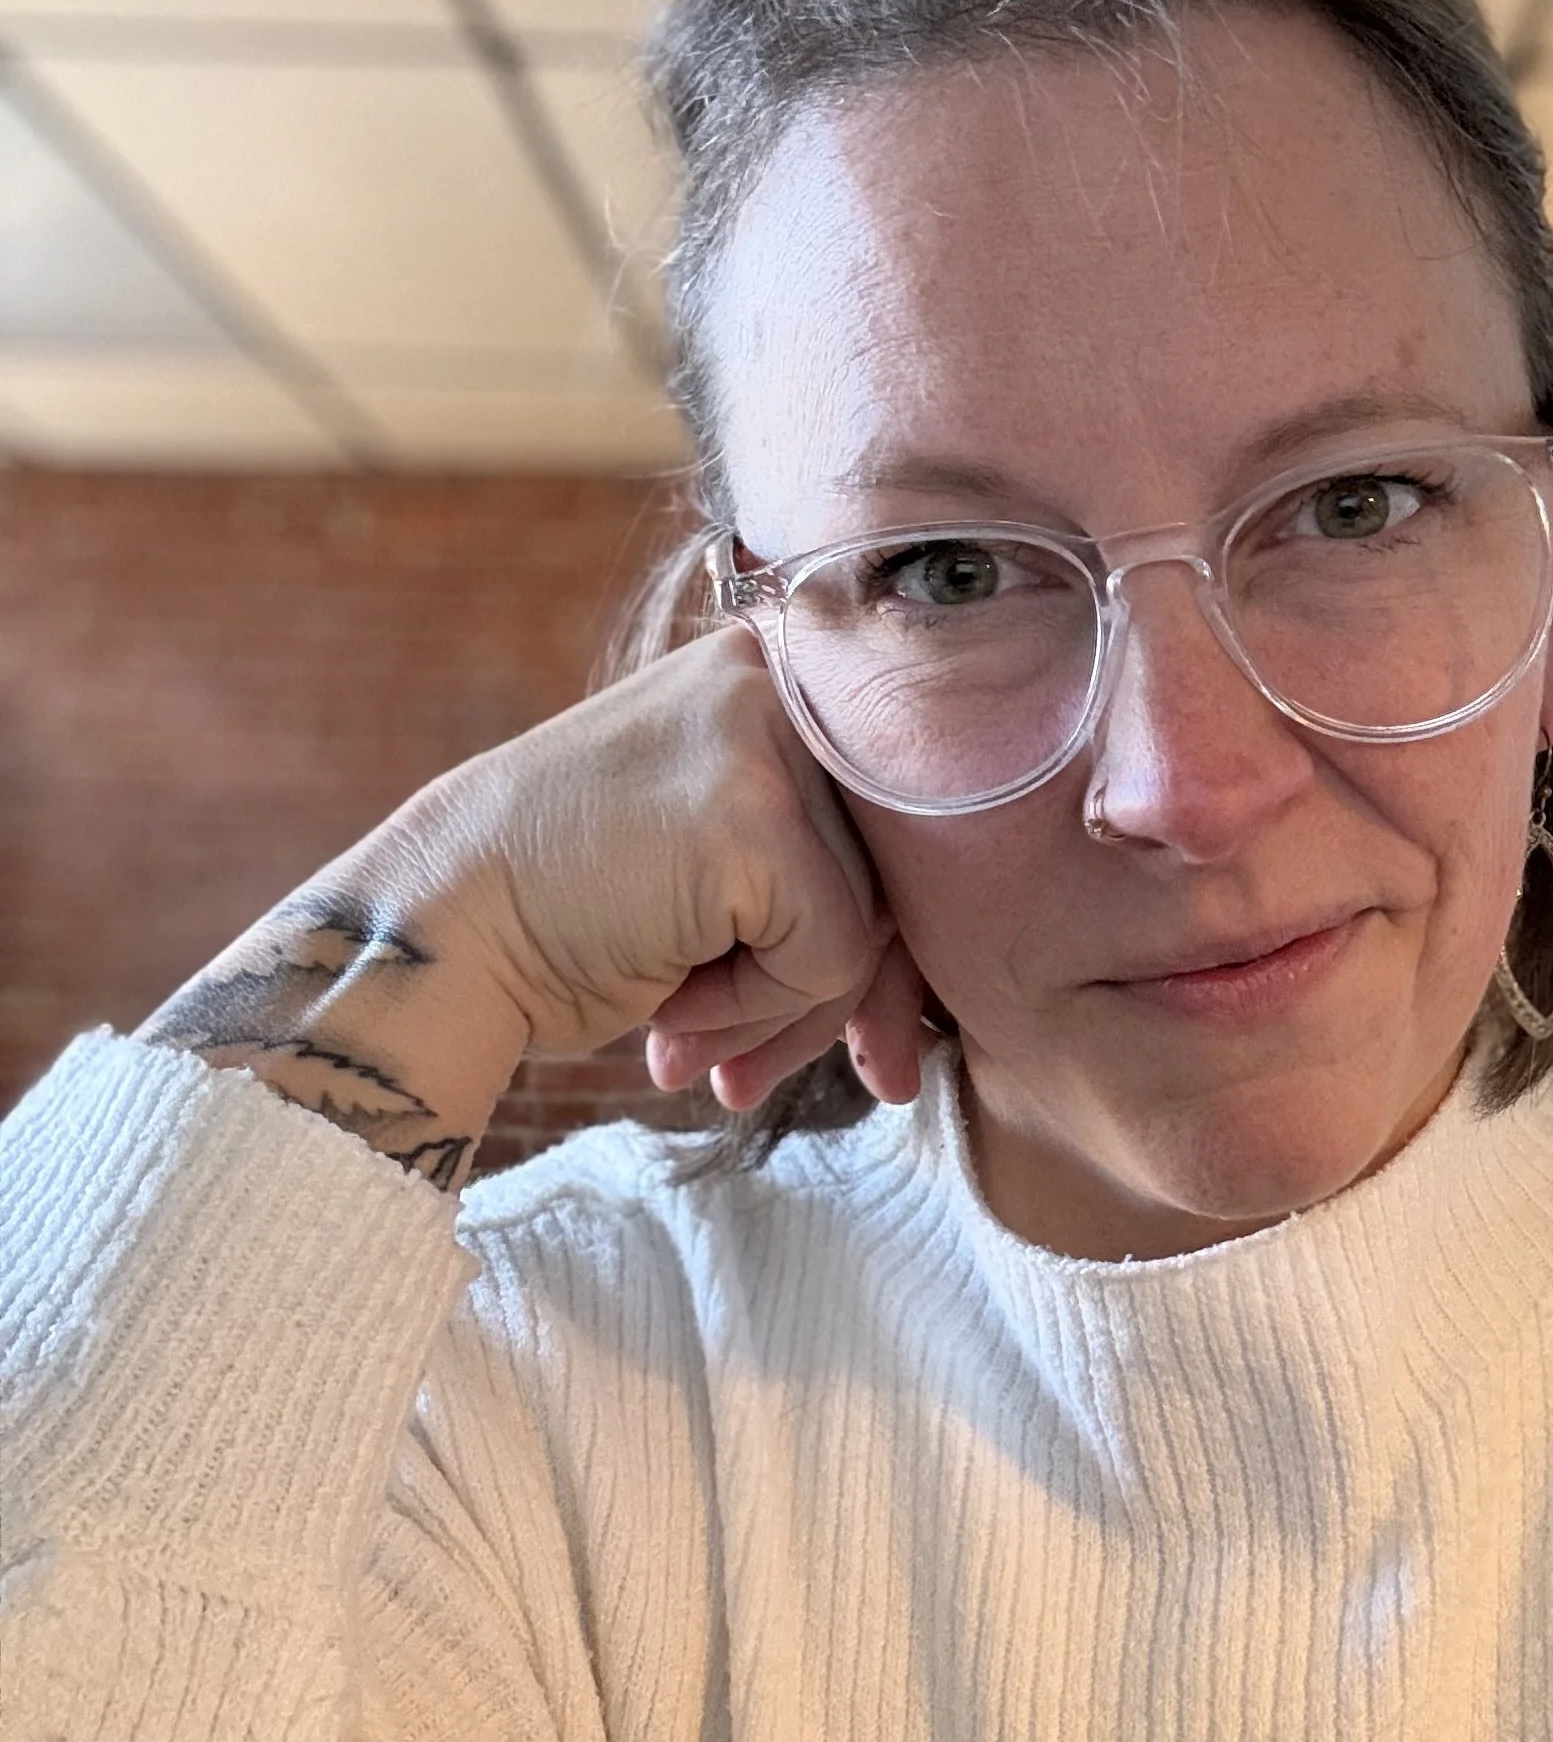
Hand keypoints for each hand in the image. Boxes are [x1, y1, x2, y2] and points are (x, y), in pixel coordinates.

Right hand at [359, 623, 930, 1112]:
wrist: (437, 940)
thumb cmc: (571, 915)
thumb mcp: (716, 866)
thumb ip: (826, 882)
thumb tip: (925, 1005)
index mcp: (777, 664)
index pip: (893, 817)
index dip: (880, 943)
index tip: (861, 1045)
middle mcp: (780, 676)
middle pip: (897, 870)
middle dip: (844, 999)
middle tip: (761, 1076)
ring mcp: (767, 740)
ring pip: (870, 922)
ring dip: (783, 1013)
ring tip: (682, 1030)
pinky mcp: (756, 817)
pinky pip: (829, 957)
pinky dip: (759, 1009)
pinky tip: (670, 1005)